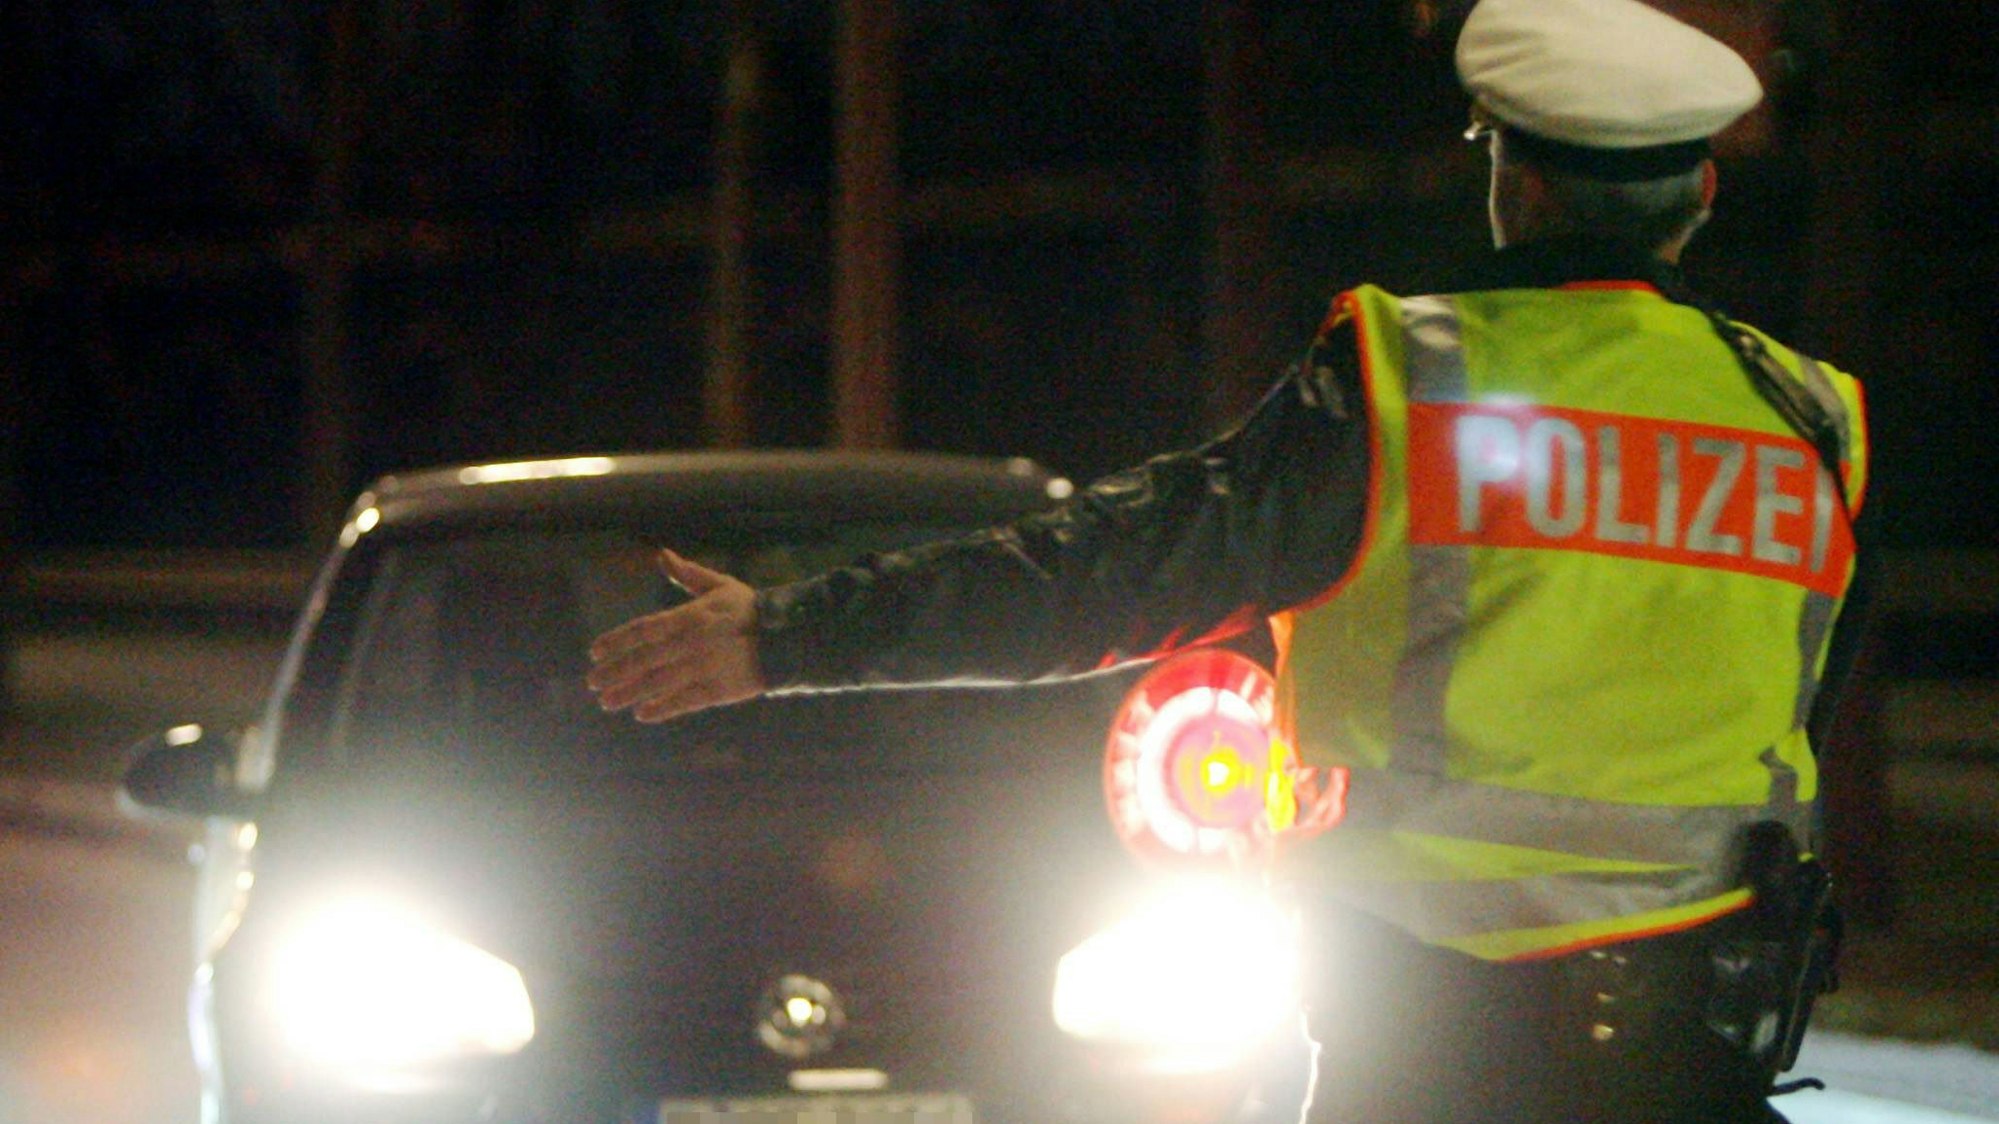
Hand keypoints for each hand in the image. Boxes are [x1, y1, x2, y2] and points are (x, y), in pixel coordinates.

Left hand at [587, 549, 764, 722]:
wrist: (787, 637)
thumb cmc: (749, 610)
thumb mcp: (720, 585)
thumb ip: (687, 574)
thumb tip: (662, 555)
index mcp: (689, 616)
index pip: (643, 630)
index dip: (616, 641)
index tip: (594, 653)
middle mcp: (691, 643)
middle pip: (644, 659)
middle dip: (615, 672)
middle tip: (592, 683)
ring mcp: (704, 668)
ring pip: (659, 683)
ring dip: (630, 693)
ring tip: (608, 702)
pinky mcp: (718, 690)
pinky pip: (684, 702)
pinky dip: (663, 709)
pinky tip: (643, 714)